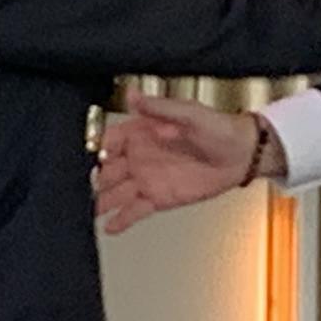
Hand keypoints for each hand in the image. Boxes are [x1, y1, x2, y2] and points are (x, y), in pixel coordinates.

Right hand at [97, 89, 266, 233]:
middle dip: (92, 179)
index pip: (109, 140)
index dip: (96, 148)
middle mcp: (139, 156)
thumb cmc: (219, 128)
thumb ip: (159, 107)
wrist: (242, 154)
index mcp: (141, 131)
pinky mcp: (159, 197)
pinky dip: (122, 218)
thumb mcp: (189, 113)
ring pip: (116, 192)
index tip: (88, 156)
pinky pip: (135, 210)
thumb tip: (132, 95)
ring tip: (87, 211)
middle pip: (106, 170)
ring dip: (101, 202)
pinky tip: (109, 226)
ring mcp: (147, 178)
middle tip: (78, 189)